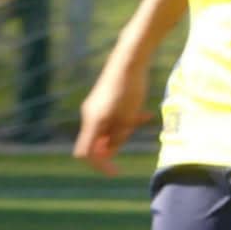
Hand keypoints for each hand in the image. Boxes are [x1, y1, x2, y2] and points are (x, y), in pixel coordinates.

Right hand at [72, 58, 152, 174]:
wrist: (131, 58)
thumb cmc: (130, 89)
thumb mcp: (127, 119)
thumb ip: (118, 137)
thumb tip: (109, 152)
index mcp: (93, 121)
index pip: (86, 153)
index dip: (99, 165)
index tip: (116, 171)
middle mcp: (90, 114)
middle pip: (97, 141)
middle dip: (116, 143)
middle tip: (133, 129)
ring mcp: (97, 106)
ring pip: (108, 129)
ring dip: (124, 130)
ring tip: (141, 118)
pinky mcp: (105, 98)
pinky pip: (113, 117)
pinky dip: (126, 120)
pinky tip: (144, 114)